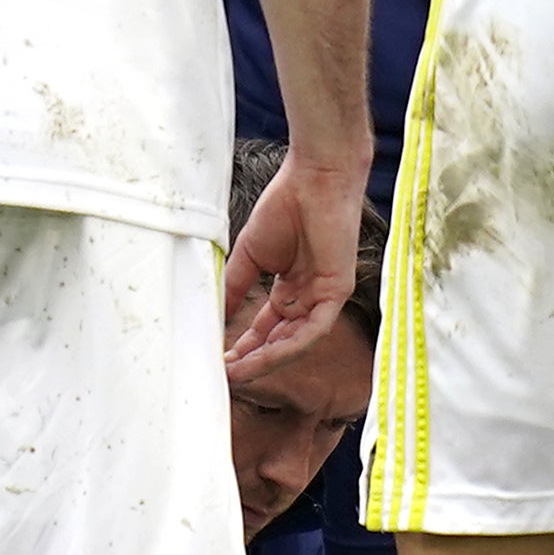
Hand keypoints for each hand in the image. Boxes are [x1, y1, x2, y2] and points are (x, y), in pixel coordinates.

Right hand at [224, 141, 370, 373]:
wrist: (314, 179)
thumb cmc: (286, 206)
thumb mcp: (250, 255)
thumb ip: (234, 286)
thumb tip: (215, 316)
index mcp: (290, 288)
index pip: (267, 328)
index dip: (244, 347)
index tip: (221, 361)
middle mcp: (307, 297)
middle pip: (280, 341)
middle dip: (252, 360)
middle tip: (225, 375)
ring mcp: (323, 296)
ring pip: (296, 342)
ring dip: (267, 359)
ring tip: (239, 372)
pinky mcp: (337, 292)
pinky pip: (314, 329)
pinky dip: (290, 345)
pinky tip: (265, 356)